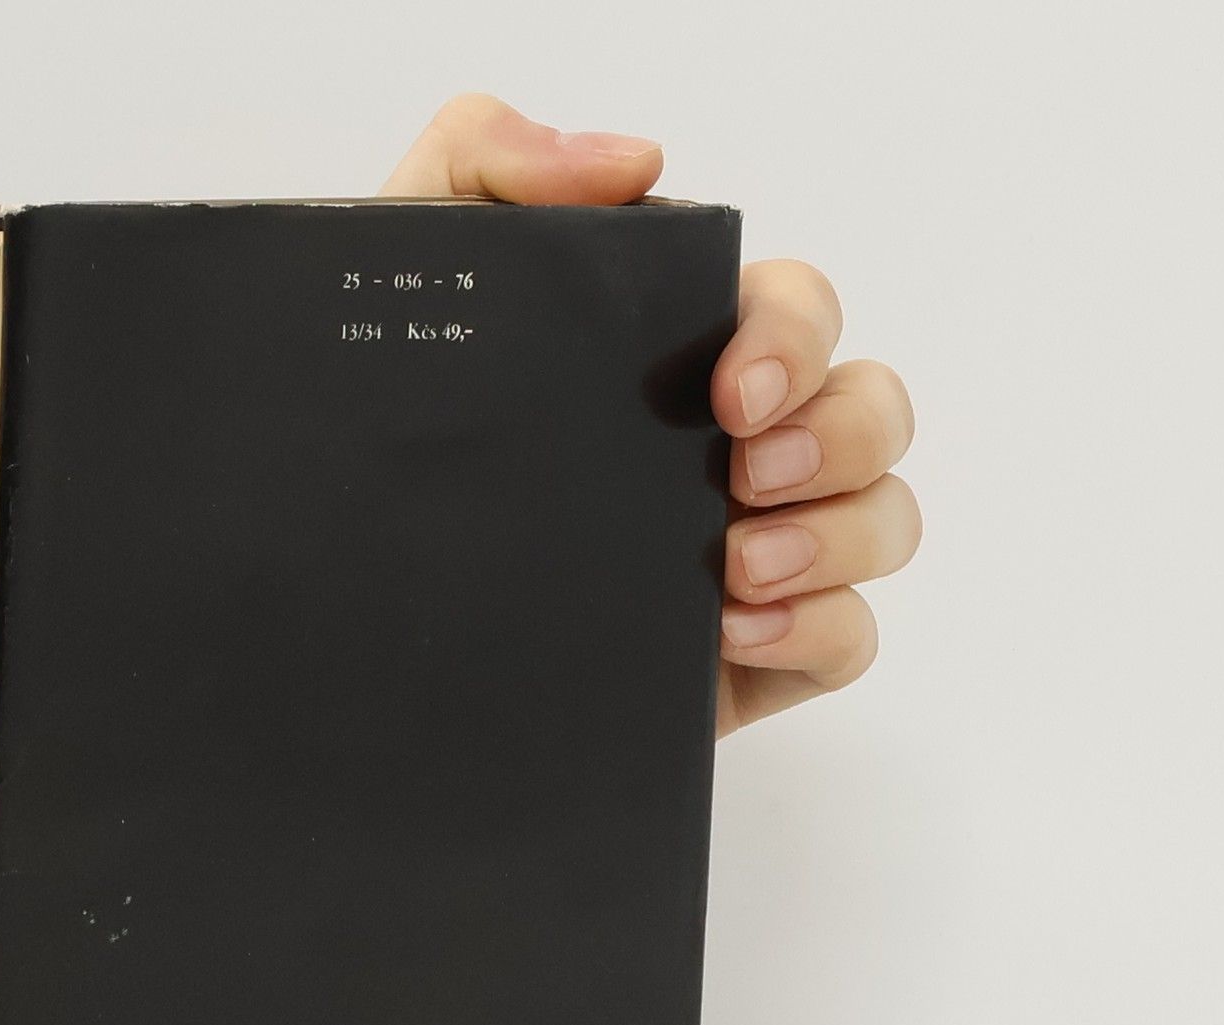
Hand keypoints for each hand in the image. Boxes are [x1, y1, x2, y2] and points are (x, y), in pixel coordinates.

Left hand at [383, 96, 920, 736]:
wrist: (341, 619)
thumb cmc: (372, 455)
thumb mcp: (398, 281)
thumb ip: (484, 165)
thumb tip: (627, 163)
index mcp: (669, 362)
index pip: (792, 311)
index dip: (794, 335)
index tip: (731, 390)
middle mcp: (725, 454)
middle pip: (868, 410)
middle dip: (837, 435)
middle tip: (742, 476)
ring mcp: (745, 558)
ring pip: (882, 519)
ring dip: (840, 536)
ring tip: (734, 570)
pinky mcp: (740, 662)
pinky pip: (849, 640)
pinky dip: (820, 630)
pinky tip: (733, 636)